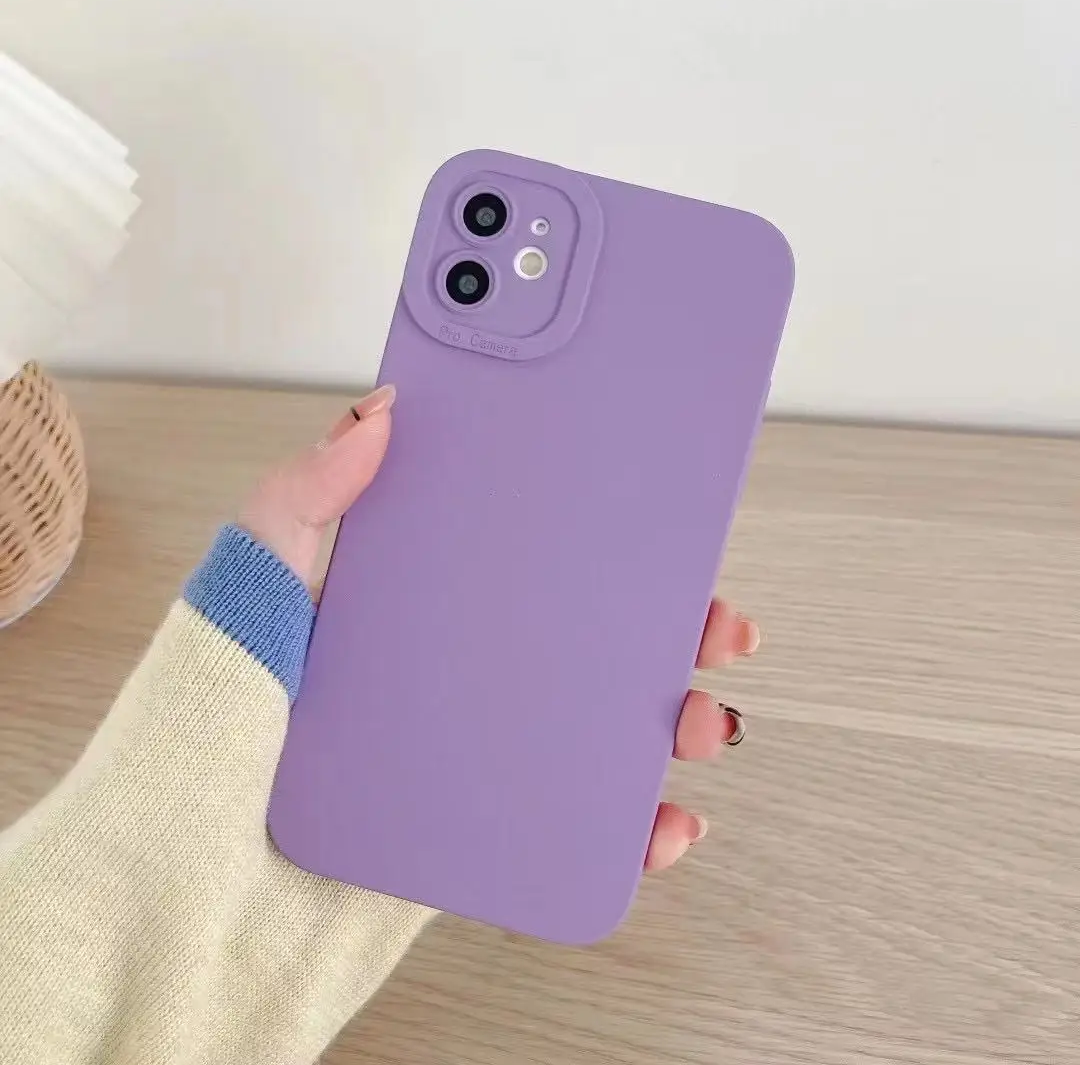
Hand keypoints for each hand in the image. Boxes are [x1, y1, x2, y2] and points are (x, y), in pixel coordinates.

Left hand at [240, 385, 757, 873]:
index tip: (658, 510)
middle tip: (716, 621)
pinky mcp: (480, 829)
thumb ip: (303, 497)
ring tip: (703, 719)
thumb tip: (381, 410)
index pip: (523, 550)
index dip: (597, 529)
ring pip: (597, 727)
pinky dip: (635, 825)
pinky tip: (666, 820)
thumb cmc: (198, 734)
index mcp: (412, 604)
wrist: (178, 897)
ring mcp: (473, 751)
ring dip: (671, 721)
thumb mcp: (246, 590)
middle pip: (583, 636)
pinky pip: (576, 824)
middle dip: (665, 628)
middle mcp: (454, 672)